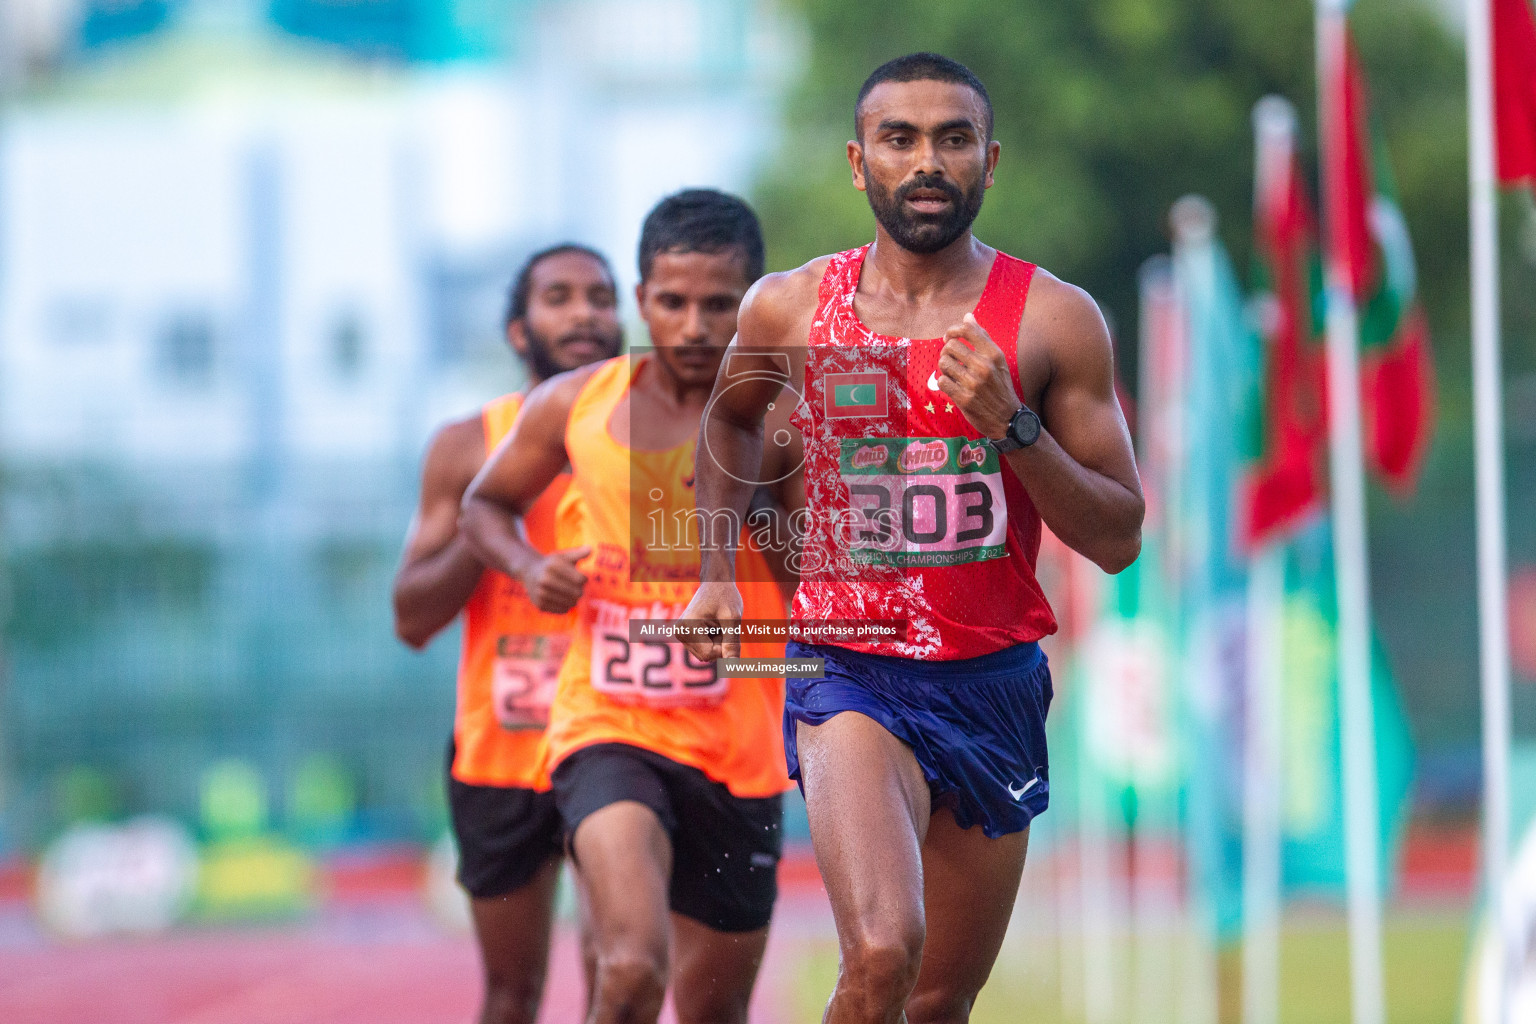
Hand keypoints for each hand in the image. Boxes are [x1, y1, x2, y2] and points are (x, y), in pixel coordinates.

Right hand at [519, 546, 590, 613]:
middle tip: (574, 587)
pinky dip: (565, 606)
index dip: (583, 579)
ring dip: (573, 599)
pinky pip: (563, 610)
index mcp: (554, 565)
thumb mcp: (564, 556)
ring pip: (571, 603)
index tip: (579, 577)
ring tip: (568, 592)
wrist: (530, 572)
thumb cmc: (553, 564)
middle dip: (579, 590)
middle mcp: (545, 579)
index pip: (581, 579)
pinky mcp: (540, 605)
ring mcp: (541, 593)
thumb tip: (590, 549)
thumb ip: (578, 553)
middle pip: (577, 593)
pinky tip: (560, 598)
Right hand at [678, 581, 744, 661]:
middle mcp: (679, 632)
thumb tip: (733, 667)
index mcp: (687, 627)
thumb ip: (732, 643)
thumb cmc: (725, 596)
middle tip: (722, 623)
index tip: (726, 627)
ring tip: (717, 623)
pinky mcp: (683, 635)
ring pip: (705, 654)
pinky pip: (702, 649)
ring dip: (716, 643)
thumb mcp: (733, 619)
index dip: (724, 646)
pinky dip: (712, 641)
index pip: (710, 655)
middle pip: (706, 656)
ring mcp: (680, 634)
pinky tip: (712, 625)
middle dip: (719, 644)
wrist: (716, 582)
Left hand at [935, 312, 1019, 439]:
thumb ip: (983, 338)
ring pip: (943, 363)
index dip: (952, 330)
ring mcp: (974, 383)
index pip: (967, 330)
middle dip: (946, 351)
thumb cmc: (1000, 386)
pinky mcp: (964, 399)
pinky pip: (942, 382)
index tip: (948, 337)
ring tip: (951, 373)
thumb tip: (968, 316)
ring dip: (944, 368)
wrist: (1008, 419)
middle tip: (950, 359)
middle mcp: (984, 366)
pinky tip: (951, 385)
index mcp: (994, 354)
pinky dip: (944, 382)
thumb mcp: (998, 360)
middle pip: (950, 346)